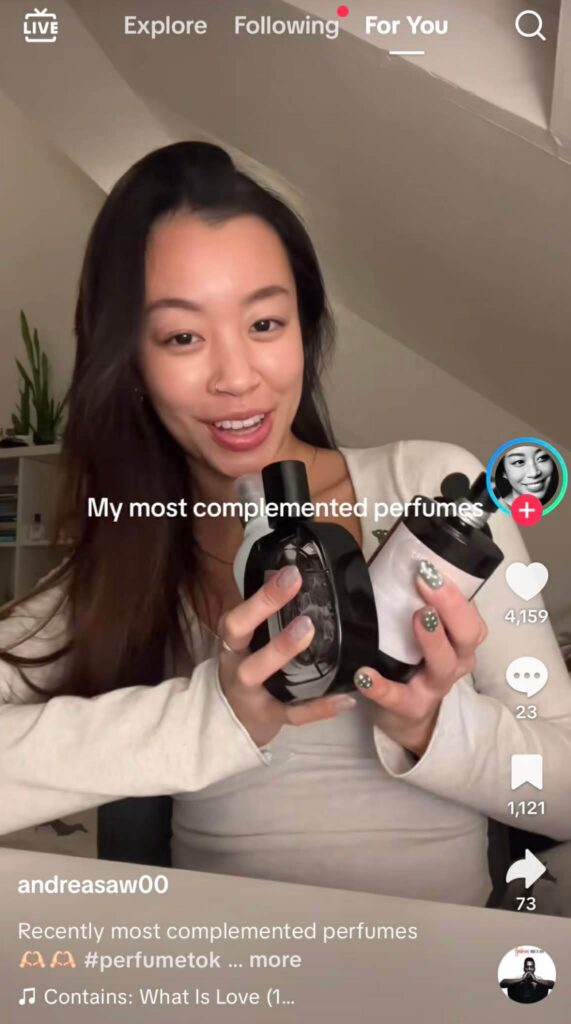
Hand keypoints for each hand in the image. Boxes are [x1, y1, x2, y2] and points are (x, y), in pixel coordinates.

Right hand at [217, 565, 356, 747]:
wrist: (227, 723)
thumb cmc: (245, 670)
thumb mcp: (247, 646)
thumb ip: (265, 619)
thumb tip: (293, 578)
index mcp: (232, 641)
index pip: (238, 611)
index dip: (261, 593)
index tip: (290, 572)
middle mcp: (234, 662)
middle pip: (238, 631)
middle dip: (262, 607)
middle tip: (295, 586)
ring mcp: (248, 692)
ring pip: (257, 670)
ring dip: (281, 648)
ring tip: (309, 630)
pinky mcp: (267, 718)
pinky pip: (293, 713)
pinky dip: (319, 707)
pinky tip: (346, 697)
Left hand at [353, 561, 487, 757]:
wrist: (406, 716)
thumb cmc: (413, 662)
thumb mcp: (423, 633)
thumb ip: (412, 601)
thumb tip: (390, 559)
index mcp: (459, 640)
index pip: (471, 615)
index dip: (455, 592)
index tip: (430, 567)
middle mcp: (455, 661)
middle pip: (468, 636)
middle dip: (451, 607)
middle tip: (428, 583)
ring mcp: (435, 686)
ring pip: (444, 664)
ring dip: (432, 639)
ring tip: (417, 617)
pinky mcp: (410, 707)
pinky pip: (398, 698)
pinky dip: (381, 686)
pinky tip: (365, 675)